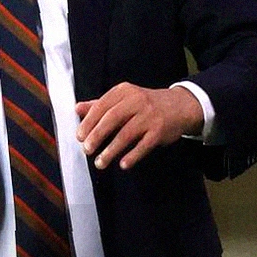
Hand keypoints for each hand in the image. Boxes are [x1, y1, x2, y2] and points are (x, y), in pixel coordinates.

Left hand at [74, 83, 203, 170]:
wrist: (179, 106)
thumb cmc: (144, 104)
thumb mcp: (123, 99)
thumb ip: (100, 105)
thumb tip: (77, 108)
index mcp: (124, 91)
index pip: (102, 106)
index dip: (89, 122)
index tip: (80, 136)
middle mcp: (136, 101)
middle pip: (112, 118)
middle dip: (97, 135)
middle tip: (86, 149)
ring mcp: (149, 116)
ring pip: (126, 134)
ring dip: (111, 150)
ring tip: (100, 162)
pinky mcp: (160, 130)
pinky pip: (144, 145)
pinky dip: (132, 155)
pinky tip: (122, 164)